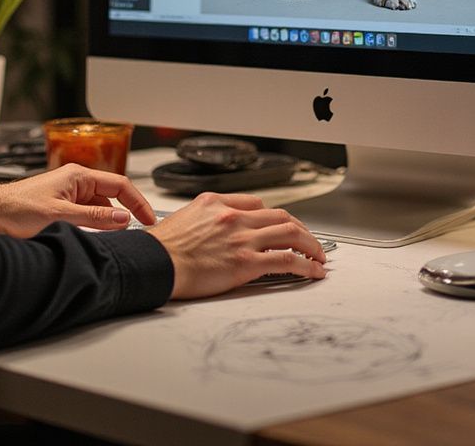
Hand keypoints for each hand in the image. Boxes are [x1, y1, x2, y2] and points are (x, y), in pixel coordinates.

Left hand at [0, 164, 156, 237]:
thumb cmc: (16, 209)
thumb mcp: (60, 216)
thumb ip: (94, 218)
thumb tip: (123, 218)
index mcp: (78, 176)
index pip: (120, 185)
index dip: (137, 202)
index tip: (149, 219)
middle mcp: (76, 182)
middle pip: (111, 196)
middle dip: (125, 213)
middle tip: (138, 232)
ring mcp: (68, 195)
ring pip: (99, 208)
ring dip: (107, 222)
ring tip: (114, 239)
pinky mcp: (60, 208)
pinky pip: (86, 216)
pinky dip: (94, 227)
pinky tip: (93, 239)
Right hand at [145, 192, 327, 298]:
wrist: (155, 264)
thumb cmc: (162, 248)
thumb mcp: (184, 217)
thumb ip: (206, 217)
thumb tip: (216, 226)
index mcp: (217, 202)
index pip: (257, 204)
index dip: (274, 218)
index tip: (282, 227)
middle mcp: (233, 216)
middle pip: (280, 215)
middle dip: (300, 228)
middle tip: (309, 241)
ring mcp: (242, 238)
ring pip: (291, 232)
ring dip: (311, 244)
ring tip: (318, 256)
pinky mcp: (246, 262)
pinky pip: (287, 259)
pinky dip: (306, 264)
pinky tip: (313, 271)